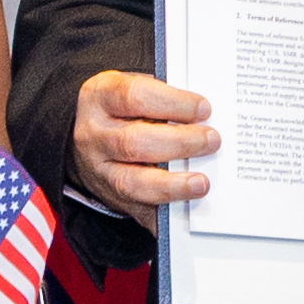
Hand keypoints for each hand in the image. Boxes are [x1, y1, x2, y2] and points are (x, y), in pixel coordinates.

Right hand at [72, 71, 217, 230]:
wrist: (91, 139)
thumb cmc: (125, 109)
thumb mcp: (134, 89)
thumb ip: (165, 96)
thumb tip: (208, 112)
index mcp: (100, 97)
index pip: (134, 97)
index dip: (172, 103)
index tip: (204, 108)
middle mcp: (94, 135)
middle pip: (134, 142)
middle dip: (179, 143)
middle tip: (212, 141)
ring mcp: (100, 170)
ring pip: (132, 182)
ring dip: (172, 185)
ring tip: (201, 183)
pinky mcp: (113, 198)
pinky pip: (139, 211)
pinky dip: (166, 213)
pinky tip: (188, 210)